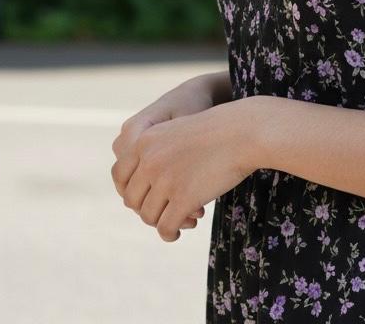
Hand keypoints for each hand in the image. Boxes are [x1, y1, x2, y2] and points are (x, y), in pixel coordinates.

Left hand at [111, 97, 260, 242]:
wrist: (245, 131)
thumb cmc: (217, 131)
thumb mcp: (177, 133)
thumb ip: (157, 153)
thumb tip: (141, 189)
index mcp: (144, 140)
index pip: (119, 175)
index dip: (131, 189)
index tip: (146, 197)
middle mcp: (150, 159)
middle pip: (132, 198)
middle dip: (147, 207)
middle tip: (163, 210)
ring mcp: (165, 180)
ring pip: (148, 216)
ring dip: (160, 222)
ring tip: (175, 221)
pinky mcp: (183, 198)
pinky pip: (165, 227)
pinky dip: (170, 233)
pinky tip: (179, 231)